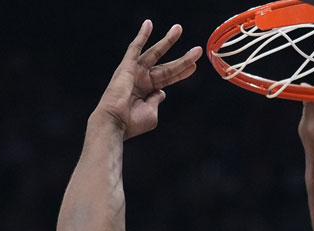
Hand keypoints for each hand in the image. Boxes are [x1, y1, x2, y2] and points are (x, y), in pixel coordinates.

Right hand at [94, 20, 202, 138]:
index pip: (169, 78)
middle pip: (167, 66)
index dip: (182, 72)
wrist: (116, 123)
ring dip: (167, 41)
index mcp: (148, 92)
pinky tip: (148, 24)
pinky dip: (142, 36)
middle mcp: (142, 80)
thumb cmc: (132, 122)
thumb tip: (162, 92)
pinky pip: (135, 48)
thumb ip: (157, 100)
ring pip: (155, 53)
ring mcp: (135, 72)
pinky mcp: (127, 66)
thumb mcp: (152, 113)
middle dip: (182, 59)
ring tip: (179, 29)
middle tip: (197, 50)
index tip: (194, 66)